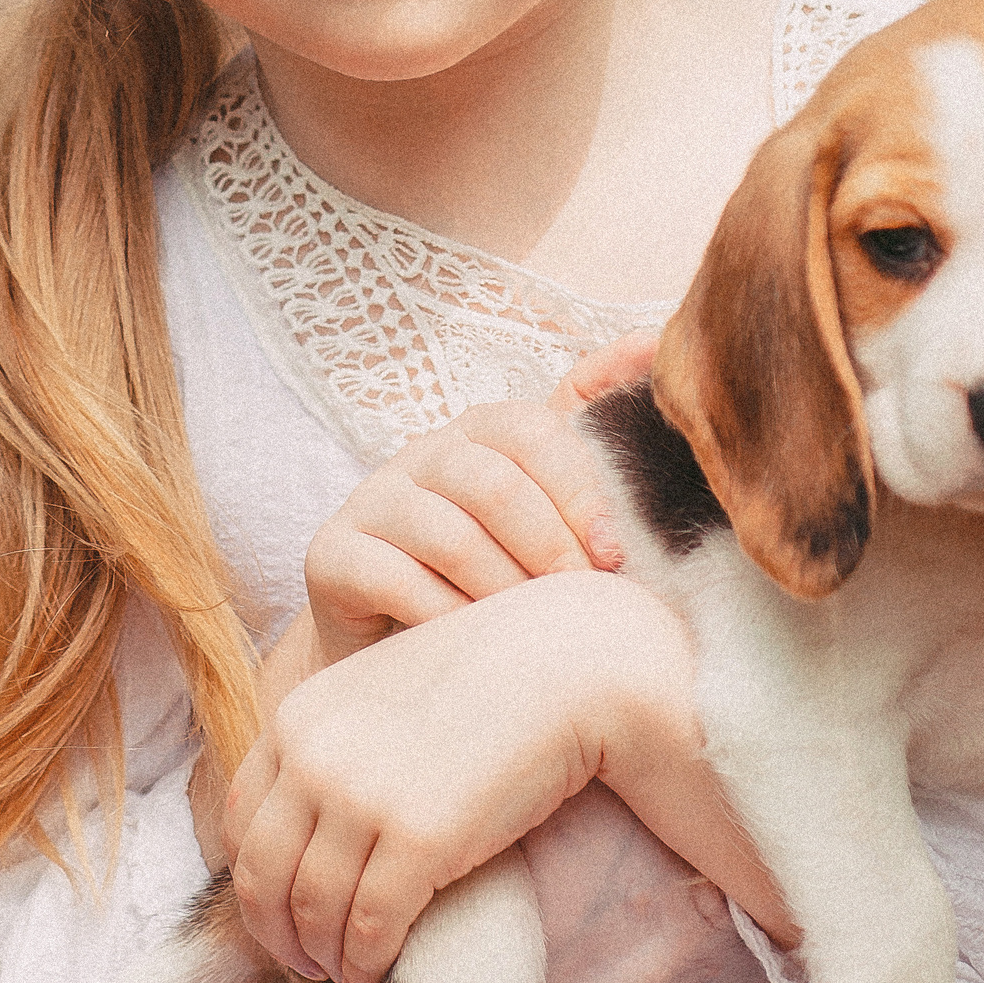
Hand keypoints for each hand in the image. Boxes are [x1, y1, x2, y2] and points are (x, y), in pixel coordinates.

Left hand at [225, 569, 693, 982]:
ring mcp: (362, 797)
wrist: (564, 665)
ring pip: (314, 910)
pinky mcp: (417, 839)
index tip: (279, 912)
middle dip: (276, 933)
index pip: (241, 820)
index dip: (255, 879)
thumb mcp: (380, 693)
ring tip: (345, 974)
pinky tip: (374, 974)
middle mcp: (314, 756)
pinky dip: (365, 962)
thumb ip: (334, 744)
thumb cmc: (484, 679)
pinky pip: (370, 926)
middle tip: (303, 964)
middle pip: (263, 874)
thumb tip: (310, 827)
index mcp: (298, 716)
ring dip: (324, 956)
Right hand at [302, 392, 632, 661]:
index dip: (580, 493)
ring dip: (504, 591)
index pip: (533, 433)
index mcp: (480, 429)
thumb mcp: (546, 496)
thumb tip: (649, 341)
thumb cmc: (493, 561)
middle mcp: (422, 452)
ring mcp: (372, 500)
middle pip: (494, 486)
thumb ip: (592, 419)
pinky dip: (448, 617)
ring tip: (532, 629)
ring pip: (450, 538)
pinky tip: (473, 641)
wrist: (397, 632)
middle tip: (579, 600)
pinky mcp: (333, 553)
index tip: (614, 555)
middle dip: (549, 549)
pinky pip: (397, 582)